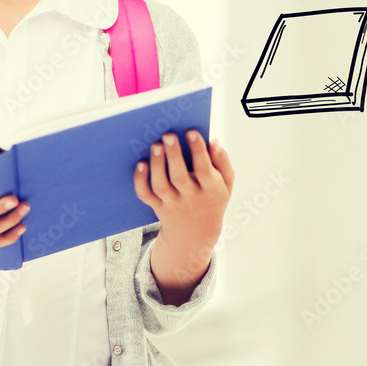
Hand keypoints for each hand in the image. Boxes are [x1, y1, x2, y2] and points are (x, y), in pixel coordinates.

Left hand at [134, 131, 233, 304]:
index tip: (191, 131)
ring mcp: (172, 204)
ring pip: (161, 186)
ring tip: (156, 145)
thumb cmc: (212, 198)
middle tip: (168, 134)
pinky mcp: (157, 206)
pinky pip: (146, 195)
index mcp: (211, 190)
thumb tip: (213, 141)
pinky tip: (140, 163)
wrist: (196, 234)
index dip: (198, 151)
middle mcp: (191, 198)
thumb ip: (222, 162)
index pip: (205, 170)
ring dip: (157, 165)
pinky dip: (140, 180)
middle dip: (174, 155)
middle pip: (180, 178)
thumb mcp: (226, 184)